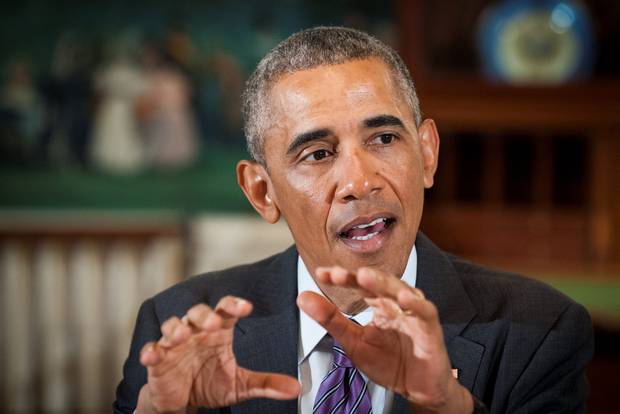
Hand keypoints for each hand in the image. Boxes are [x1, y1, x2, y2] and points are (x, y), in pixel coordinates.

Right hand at [136, 296, 299, 412]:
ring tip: (182, 336)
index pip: (226, 310)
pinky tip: (152, 355)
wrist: (182, 402)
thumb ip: (266, 383)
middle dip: (204, 316)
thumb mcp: (241, 385)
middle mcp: (196, 332)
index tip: (246, 307)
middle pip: (198, 313)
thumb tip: (296, 388)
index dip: (234, 305)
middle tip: (213, 324)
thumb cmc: (211, 384)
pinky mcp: (157, 360)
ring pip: (173, 326)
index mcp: (219, 332)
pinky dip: (150, 350)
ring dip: (176, 329)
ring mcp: (175, 344)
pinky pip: (151, 350)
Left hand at [297, 267, 472, 413]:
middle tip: (338, 274)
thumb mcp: (353, 341)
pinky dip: (416, 304)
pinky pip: (425, 311)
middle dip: (358, 277)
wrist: (417, 389)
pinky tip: (404, 298)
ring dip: (383, 282)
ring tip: (365, 276)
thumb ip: (330, 319)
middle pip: (378, 282)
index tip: (321, 273)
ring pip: (400, 290)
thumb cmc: (389, 362)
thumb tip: (303, 297)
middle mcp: (396, 303)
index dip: (341, 277)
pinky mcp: (430, 328)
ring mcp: (413, 313)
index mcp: (378, 303)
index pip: (358, 284)